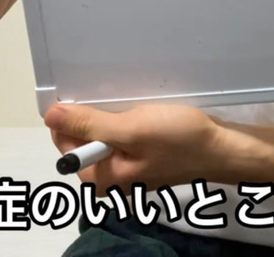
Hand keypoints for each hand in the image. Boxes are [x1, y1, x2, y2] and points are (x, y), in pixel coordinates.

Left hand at [44, 103, 225, 192]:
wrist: (223, 148)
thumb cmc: (178, 140)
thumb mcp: (130, 130)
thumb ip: (89, 125)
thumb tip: (50, 116)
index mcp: (100, 178)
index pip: (65, 144)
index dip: (70, 117)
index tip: (85, 94)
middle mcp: (110, 177)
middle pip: (84, 139)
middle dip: (93, 115)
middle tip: (113, 97)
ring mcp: (129, 166)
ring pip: (105, 134)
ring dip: (111, 114)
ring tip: (128, 100)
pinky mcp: (145, 155)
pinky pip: (124, 135)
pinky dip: (127, 119)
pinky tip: (140, 108)